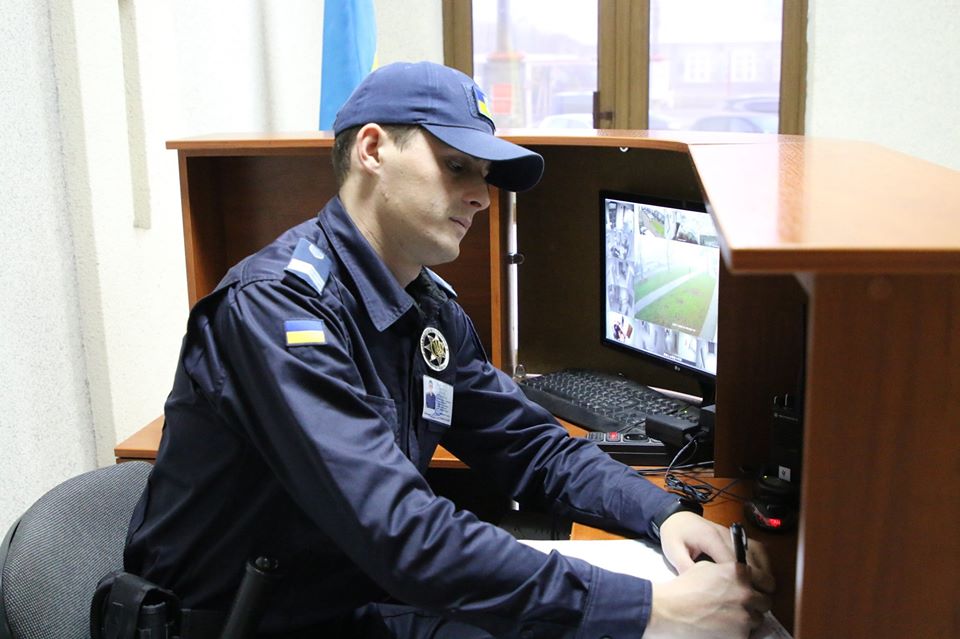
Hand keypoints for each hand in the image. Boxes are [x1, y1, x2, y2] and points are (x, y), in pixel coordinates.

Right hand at [644, 561, 770, 638]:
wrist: (670, 610)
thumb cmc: (684, 588)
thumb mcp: (706, 568)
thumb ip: (728, 570)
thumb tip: (739, 577)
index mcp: (739, 573)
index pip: (767, 581)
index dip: (763, 586)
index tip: (759, 590)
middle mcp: (746, 593)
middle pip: (765, 602)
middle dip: (756, 604)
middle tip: (742, 605)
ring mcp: (745, 615)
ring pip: (758, 619)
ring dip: (747, 618)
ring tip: (729, 617)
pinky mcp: (740, 635)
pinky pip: (748, 634)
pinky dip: (739, 632)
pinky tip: (724, 627)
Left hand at [658, 512, 774, 594]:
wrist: (677, 517)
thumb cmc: (675, 534)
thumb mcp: (674, 551)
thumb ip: (686, 568)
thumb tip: (699, 588)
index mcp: (710, 538)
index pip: (731, 561)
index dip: (740, 580)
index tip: (744, 597)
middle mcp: (726, 535)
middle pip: (748, 558)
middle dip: (756, 578)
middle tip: (759, 599)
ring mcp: (734, 534)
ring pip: (757, 551)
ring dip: (763, 570)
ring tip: (764, 589)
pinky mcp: (737, 536)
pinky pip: (756, 547)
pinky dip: (763, 561)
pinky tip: (762, 575)